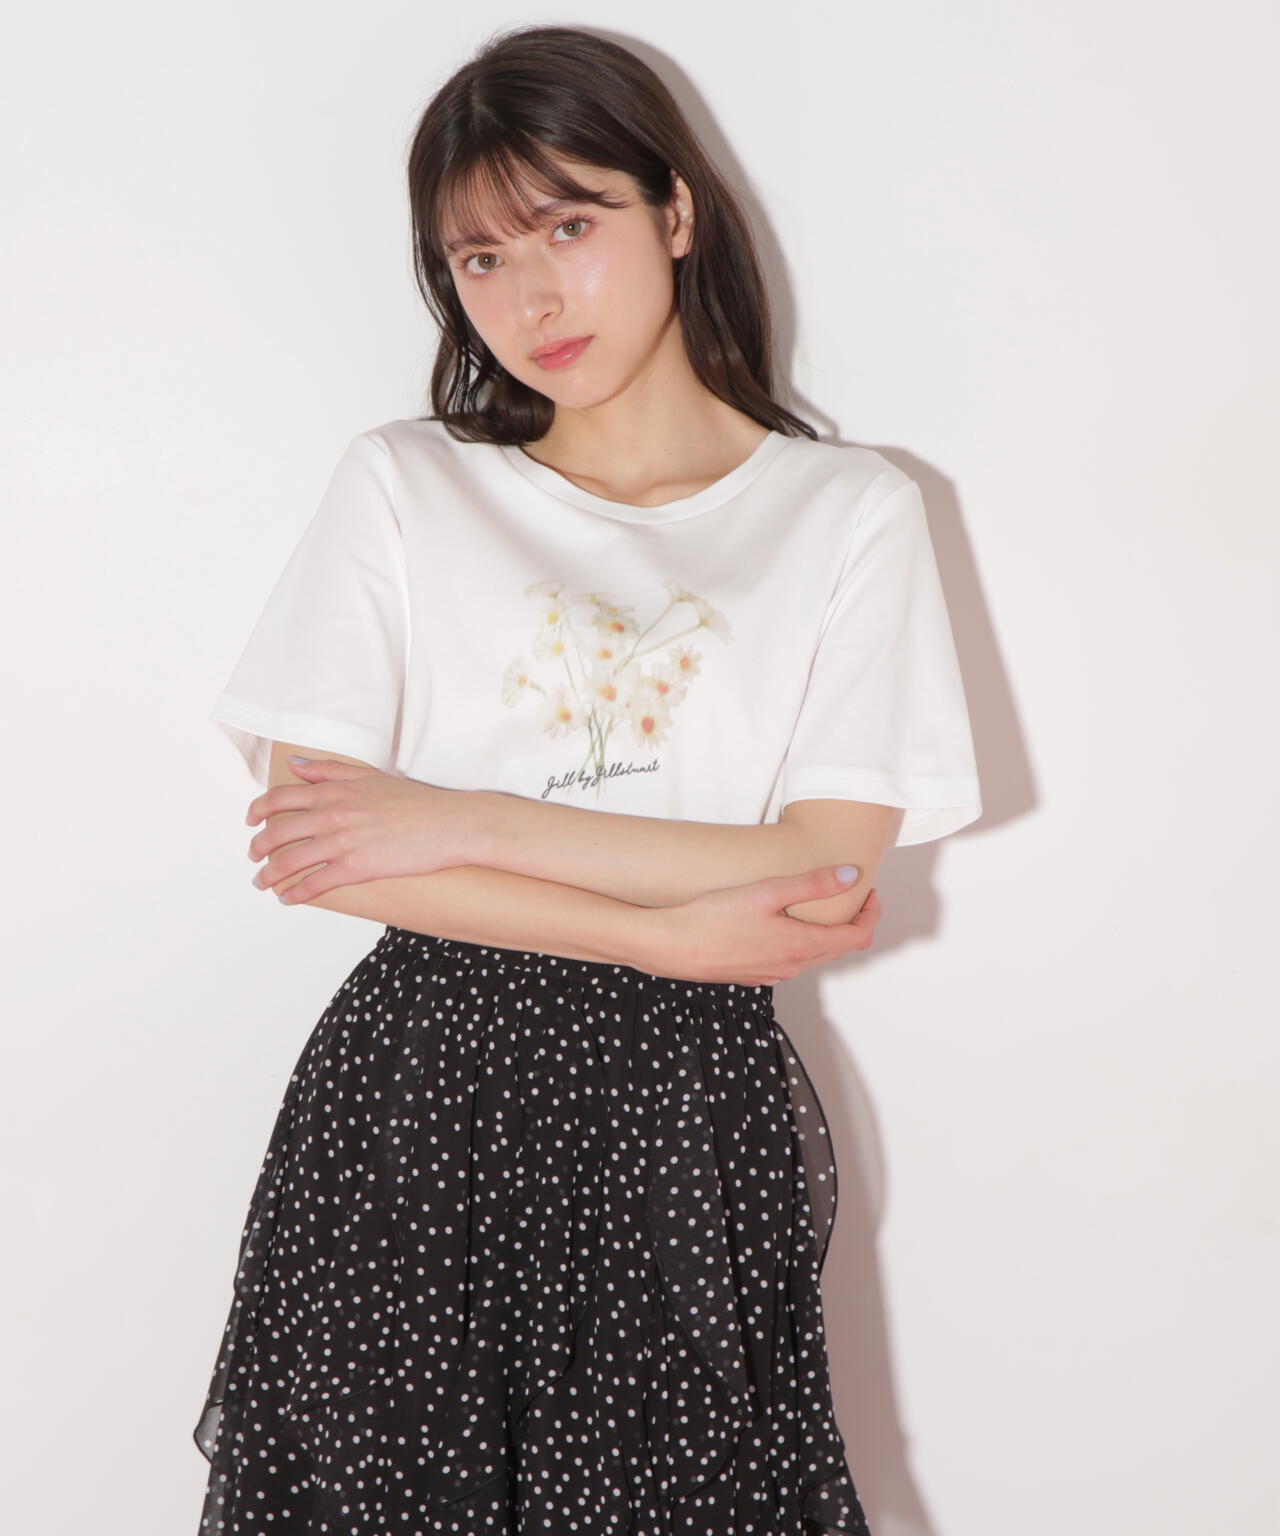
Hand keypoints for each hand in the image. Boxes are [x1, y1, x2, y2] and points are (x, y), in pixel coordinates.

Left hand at [245, 758, 476, 903]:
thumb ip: (328, 770)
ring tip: (263, 883)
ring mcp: (342, 842)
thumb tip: (294, 765)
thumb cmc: (415, 800)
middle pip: (276, 833)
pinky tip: (289, 899)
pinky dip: (296, 894)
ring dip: (269, 875)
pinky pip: (314, 883)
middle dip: (257, 848)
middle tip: (254, 858)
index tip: (250, 821)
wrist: (448, 824)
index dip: (257, 810)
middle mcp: (331, 815)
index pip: (279, 798)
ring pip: (289, 861)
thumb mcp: (369, 776)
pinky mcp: (356, 868)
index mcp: (333, 791)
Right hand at [636, 865, 881, 984]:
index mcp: (800, 945)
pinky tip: (780, 923)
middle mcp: (790, 966)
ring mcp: (770, 974)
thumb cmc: (713, 917)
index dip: (870, 915)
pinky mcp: (751, 975)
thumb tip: (851, 876)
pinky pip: (787, 960)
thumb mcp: (767, 891)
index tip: (868, 893)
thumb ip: (812, 884)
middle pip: (837, 948)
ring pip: (811, 955)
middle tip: (849, 894)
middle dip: (850, 922)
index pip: (856, 938)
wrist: (669, 946)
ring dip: (823, 932)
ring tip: (816, 906)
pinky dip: (798, 942)